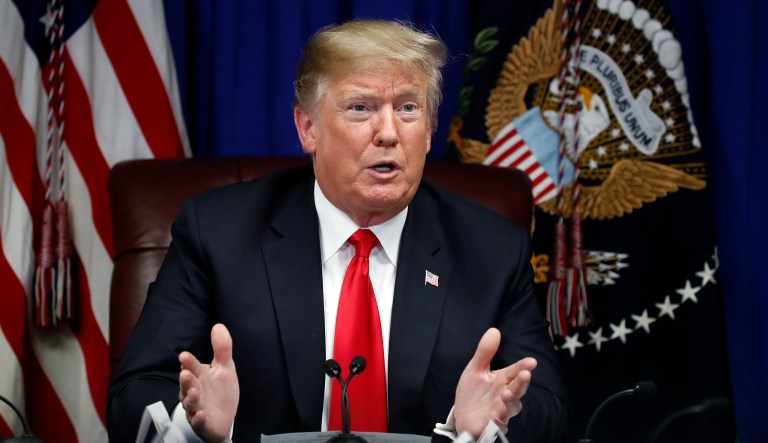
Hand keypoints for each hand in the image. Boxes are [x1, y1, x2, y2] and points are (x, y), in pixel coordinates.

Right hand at [179, 323, 239, 442]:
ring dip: (191, 398)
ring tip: (194, 392)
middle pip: (188, 385)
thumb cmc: (221, 391)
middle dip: (186, 380)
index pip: (192, 367)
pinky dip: (198, 419)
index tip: (184, 356)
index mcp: (200, 376)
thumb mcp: (225, 368)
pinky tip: (201, 414)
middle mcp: (194, 391)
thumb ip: (222, 348)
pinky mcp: (201, 423)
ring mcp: (196, 408)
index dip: (189, 362)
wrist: (224, 418)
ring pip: (190, 403)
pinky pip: (198, 422)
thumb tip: (219, 325)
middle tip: (185, 373)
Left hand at [454, 328, 536, 437]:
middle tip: (525, 374)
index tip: (531, 361)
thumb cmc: (473, 393)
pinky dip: (499, 421)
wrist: (462, 416)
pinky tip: (495, 416)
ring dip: (511, 401)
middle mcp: (505, 394)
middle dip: (522, 382)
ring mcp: (501, 410)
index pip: (515, 371)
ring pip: (512, 407)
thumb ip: (485, 352)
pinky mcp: (493, 424)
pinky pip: (499, 424)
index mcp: (502, 380)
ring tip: (506, 394)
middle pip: (518, 388)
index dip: (523, 366)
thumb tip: (494, 330)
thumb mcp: (475, 369)